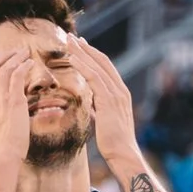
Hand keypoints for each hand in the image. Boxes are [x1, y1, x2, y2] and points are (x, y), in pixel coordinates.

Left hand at [69, 36, 141, 173]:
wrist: (123, 154)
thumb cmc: (114, 142)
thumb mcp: (106, 122)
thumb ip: (101, 111)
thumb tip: (95, 109)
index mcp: (120, 94)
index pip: (106, 69)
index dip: (93, 56)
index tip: (81, 47)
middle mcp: (120, 90)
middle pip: (102, 62)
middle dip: (86, 49)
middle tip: (73, 37)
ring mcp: (116, 94)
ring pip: (97, 66)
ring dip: (82, 53)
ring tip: (69, 42)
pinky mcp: (109, 100)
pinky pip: (94, 78)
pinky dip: (83, 66)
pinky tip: (72, 58)